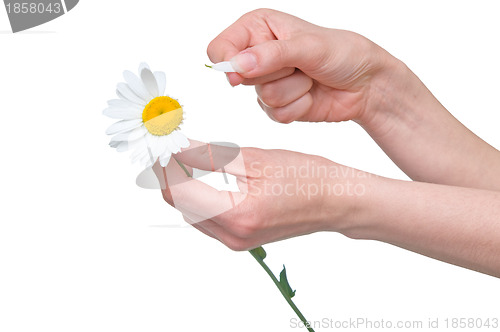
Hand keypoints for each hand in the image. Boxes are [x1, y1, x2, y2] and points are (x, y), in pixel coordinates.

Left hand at [154, 140, 366, 250]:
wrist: (337, 201)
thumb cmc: (307, 176)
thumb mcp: (256, 158)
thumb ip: (210, 155)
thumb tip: (177, 145)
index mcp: (237, 215)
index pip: (180, 191)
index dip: (164, 164)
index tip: (159, 141)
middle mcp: (233, 236)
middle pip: (181, 204)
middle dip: (168, 174)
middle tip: (165, 145)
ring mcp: (237, 241)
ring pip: (191, 212)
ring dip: (181, 185)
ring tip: (179, 156)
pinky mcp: (241, 238)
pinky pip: (207, 218)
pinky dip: (197, 196)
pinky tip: (199, 175)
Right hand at [207, 8, 393, 123]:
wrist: (365, 84)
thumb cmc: (343, 53)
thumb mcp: (309, 46)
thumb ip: (271, 55)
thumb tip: (237, 66)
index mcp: (259, 28)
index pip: (221, 46)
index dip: (227, 61)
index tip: (241, 72)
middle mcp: (259, 54)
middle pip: (239, 76)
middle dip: (274, 74)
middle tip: (299, 64)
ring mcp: (268, 82)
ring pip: (263, 97)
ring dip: (293, 90)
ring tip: (310, 77)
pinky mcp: (278, 105)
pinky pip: (275, 115)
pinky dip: (298, 107)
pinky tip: (311, 95)